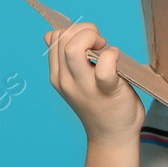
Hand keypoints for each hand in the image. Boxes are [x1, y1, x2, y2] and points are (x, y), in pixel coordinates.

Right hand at [45, 22, 143, 143]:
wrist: (112, 136)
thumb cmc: (100, 105)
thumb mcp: (75, 80)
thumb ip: (65, 59)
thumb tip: (51, 35)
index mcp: (58, 75)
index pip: (55, 38)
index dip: (74, 31)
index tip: (91, 42)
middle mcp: (65, 80)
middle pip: (62, 39)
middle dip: (84, 30)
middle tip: (100, 43)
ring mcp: (83, 87)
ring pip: (73, 48)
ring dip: (92, 38)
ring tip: (105, 48)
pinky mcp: (105, 91)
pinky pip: (103, 67)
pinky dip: (111, 55)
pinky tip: (117, 58)